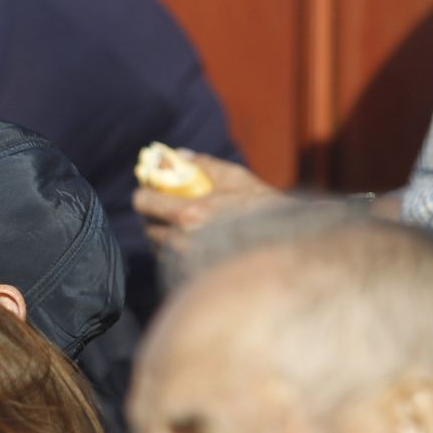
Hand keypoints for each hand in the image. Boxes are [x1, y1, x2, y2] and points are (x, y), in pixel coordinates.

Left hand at [134, 153, 286, 254]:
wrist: (288, 246)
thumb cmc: (263, 208)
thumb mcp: (236, 179)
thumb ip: (204, 165)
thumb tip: (177, 155)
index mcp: (189, 215)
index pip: (144, 203)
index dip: (143, 193)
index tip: (150, 189)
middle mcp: (182, 242)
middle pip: (147, 226)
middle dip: (153, 214)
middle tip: (166, 205)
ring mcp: (186, 263)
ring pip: (157, 246)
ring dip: (163, 233)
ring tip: (184, 224)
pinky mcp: (193, 277)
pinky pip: (172, 263)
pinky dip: (175, 252)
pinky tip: (194, 242)